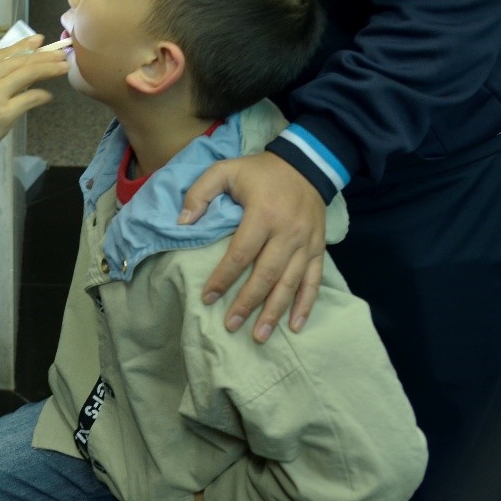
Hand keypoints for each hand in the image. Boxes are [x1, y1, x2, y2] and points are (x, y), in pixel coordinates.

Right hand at [0, 35, 69, 171]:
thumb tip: (16, 64)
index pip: (5, 52)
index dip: (25, 45)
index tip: (40, 41)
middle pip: (20, 60)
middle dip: (44, 56)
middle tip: (60, 54)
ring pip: (28, 74)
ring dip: (49, 69)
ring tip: (62, 67)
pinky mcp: (3, 114)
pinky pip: (30, 98)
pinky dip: (42, 95)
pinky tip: (48, 96)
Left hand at [180, 152, 325, 342]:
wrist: (306, 164)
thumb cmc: (259, 171)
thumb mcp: (224, 170)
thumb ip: (200, 193)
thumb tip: (182, 224)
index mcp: (263, 214)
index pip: (240, 253)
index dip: (223, 278)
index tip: (208, 297)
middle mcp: (288, 232)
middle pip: (266, 275)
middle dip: (247, 303)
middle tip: (230, 326)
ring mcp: (306, 243)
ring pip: (290, 284)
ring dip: (274, 312)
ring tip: (259, 336)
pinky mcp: (319, 249)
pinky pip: (314, 281)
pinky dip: (305, 305)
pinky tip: (295, 326)